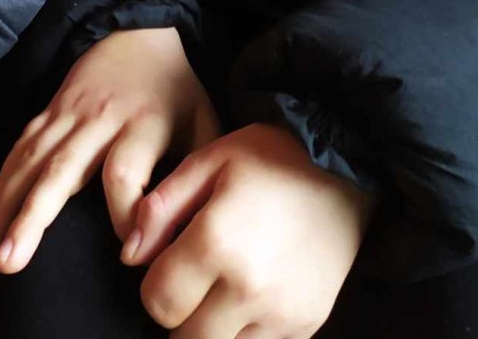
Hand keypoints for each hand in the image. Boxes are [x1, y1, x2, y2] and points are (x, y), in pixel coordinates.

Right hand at [0, 27, 220, 272]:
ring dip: (5, 206)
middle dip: (33, 219)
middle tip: (10, 264)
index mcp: (142, 122)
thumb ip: (199, 172)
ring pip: (30, 161)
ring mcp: (67, 113)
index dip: (124, 214)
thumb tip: (192, 233)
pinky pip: (19, 150)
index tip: (127, 256)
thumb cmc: (175, 89)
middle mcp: (99, 119)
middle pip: (61, 170)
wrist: (139, 33)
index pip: (124, 172)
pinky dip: (0, 185)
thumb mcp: (203, 120)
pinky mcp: (48, 112)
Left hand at [122, 123, 375, 337]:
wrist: (347, 170)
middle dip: (179, 313)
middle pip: (185, 337)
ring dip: (211, 327)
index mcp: (217, 241)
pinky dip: (246, 331)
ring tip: (220, 289)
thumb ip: (161, 206)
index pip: (158, 300)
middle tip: (193, 279)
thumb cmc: (271, 157)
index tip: (168, 263)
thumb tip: (130, 255)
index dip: (153, 284)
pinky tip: (250, 296)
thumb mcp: (210, 158)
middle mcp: (248, 287)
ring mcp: (281, 313)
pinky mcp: (306, 325)